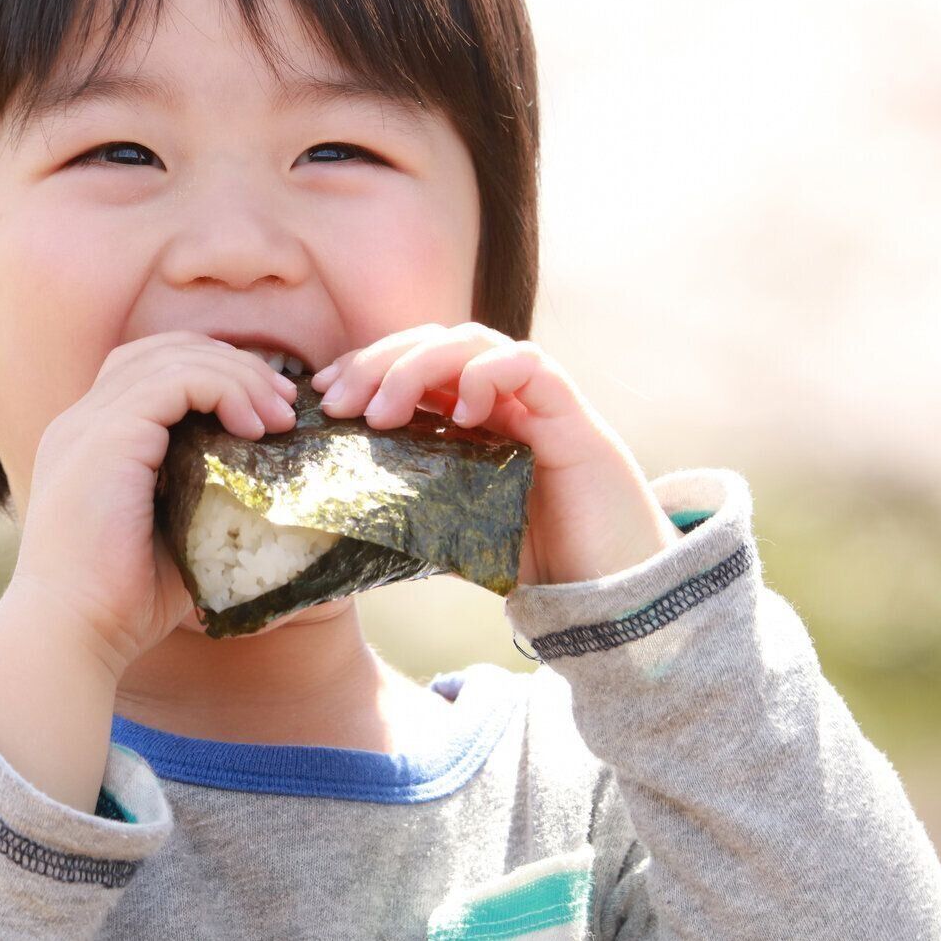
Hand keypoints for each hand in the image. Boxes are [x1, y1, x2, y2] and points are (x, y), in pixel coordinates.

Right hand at [13, 332, 300, 676]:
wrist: (72, 634)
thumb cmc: (123, 603)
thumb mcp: (176, 535)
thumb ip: (205, 498)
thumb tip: (272, 491)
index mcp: (91, 439)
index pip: (151, 369)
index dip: (214, 374)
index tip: (268, 412)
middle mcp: (82, 420)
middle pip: (164, 349)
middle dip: (233, 365)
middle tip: (284, 405)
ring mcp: (88, 424)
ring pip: (175, 357)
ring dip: (239, 377)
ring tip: (279, 418)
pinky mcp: (106, 437)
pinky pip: (175, 380)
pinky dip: (224, 390)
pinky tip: (253, 428)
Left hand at [310, 322, 678, 585]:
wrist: (617, 597)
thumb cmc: (541, 564)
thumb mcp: (456, 535)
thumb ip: (411, 518)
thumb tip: (337, 526)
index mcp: (473, 419)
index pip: (413, 365)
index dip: (365, 368)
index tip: (323, 395)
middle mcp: (503, 400)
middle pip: (435, 343)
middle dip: (379, 361)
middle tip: (340, 402)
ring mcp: (539, 402)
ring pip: (474, 344)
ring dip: (418, 366)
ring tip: (384, 413)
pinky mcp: (572, 417)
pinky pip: (530, 365)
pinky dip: (488, 374)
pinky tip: (460, 410)